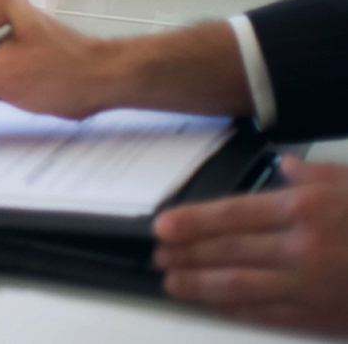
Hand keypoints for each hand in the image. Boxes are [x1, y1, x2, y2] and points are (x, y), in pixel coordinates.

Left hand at [154, 157, 347, 334]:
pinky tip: (217, 307)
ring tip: (173, 282)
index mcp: (303, 209)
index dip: (193, 222)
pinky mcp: (323, 315)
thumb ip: (311, 174)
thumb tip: (281, 166)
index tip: (163, 227)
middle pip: (228, 252)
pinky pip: (271, 314)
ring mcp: (311, 285)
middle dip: (188, 255)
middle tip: (158, 256)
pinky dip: (239, 311)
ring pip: (241, 287)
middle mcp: (301, 247)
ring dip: (201, 285)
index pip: (232, 214)